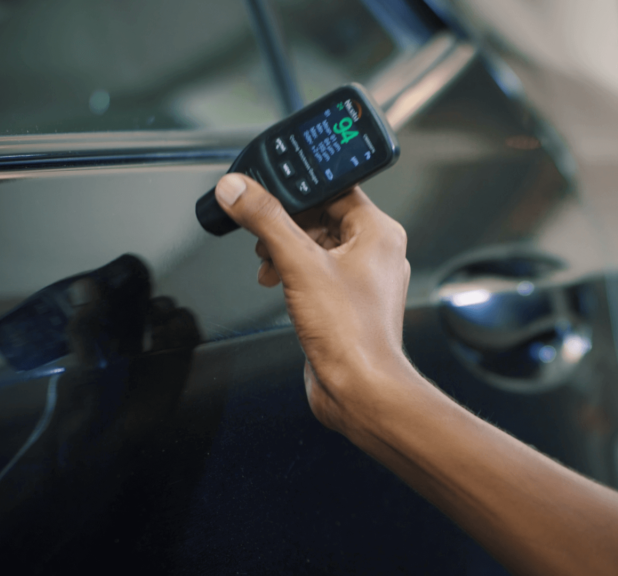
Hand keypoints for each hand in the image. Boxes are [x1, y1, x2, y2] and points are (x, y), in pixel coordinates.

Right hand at [214, 173, 412, 433]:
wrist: (359, 389)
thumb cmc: (352, 334)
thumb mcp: (299, 265)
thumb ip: (266, 220)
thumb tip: (239, 189)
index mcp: (379, 232)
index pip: (335, 188)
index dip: (298, 187)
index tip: (266, 187)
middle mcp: (376, 252)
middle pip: (322, 216)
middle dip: (286, 224)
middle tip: (261, 231)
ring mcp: (363, 279)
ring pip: (317, 245)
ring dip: (285, 249)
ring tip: (267, 261)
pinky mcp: (347, 302)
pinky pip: (317, 272)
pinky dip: (292, 272)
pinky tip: (276, 282)